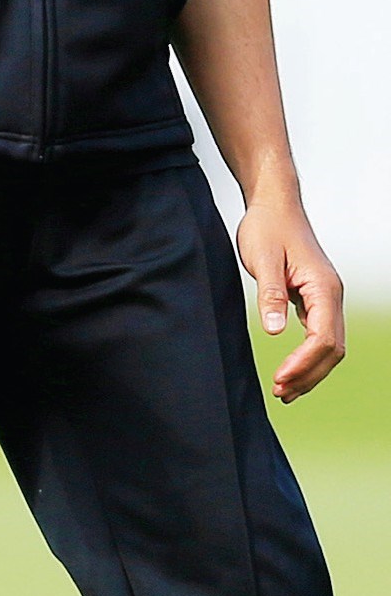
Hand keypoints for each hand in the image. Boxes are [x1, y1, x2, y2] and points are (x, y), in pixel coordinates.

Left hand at [236, 197, 344, 401]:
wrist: (273, 203)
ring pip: (329, 345)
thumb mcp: (263, 258)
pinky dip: (308, 356)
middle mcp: (331, 294)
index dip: (303, 364)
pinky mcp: (314, 296)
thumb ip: (271, 294)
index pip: (323, 338)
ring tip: (284, 390)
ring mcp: (325, 296)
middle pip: (332, 349)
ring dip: (310, 370)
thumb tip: (276, 332)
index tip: (279, 379)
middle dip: (309, 375)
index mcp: (323, 287)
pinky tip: (291, 369)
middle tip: (280, 393)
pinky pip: (319, 334)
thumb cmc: (267, 225)